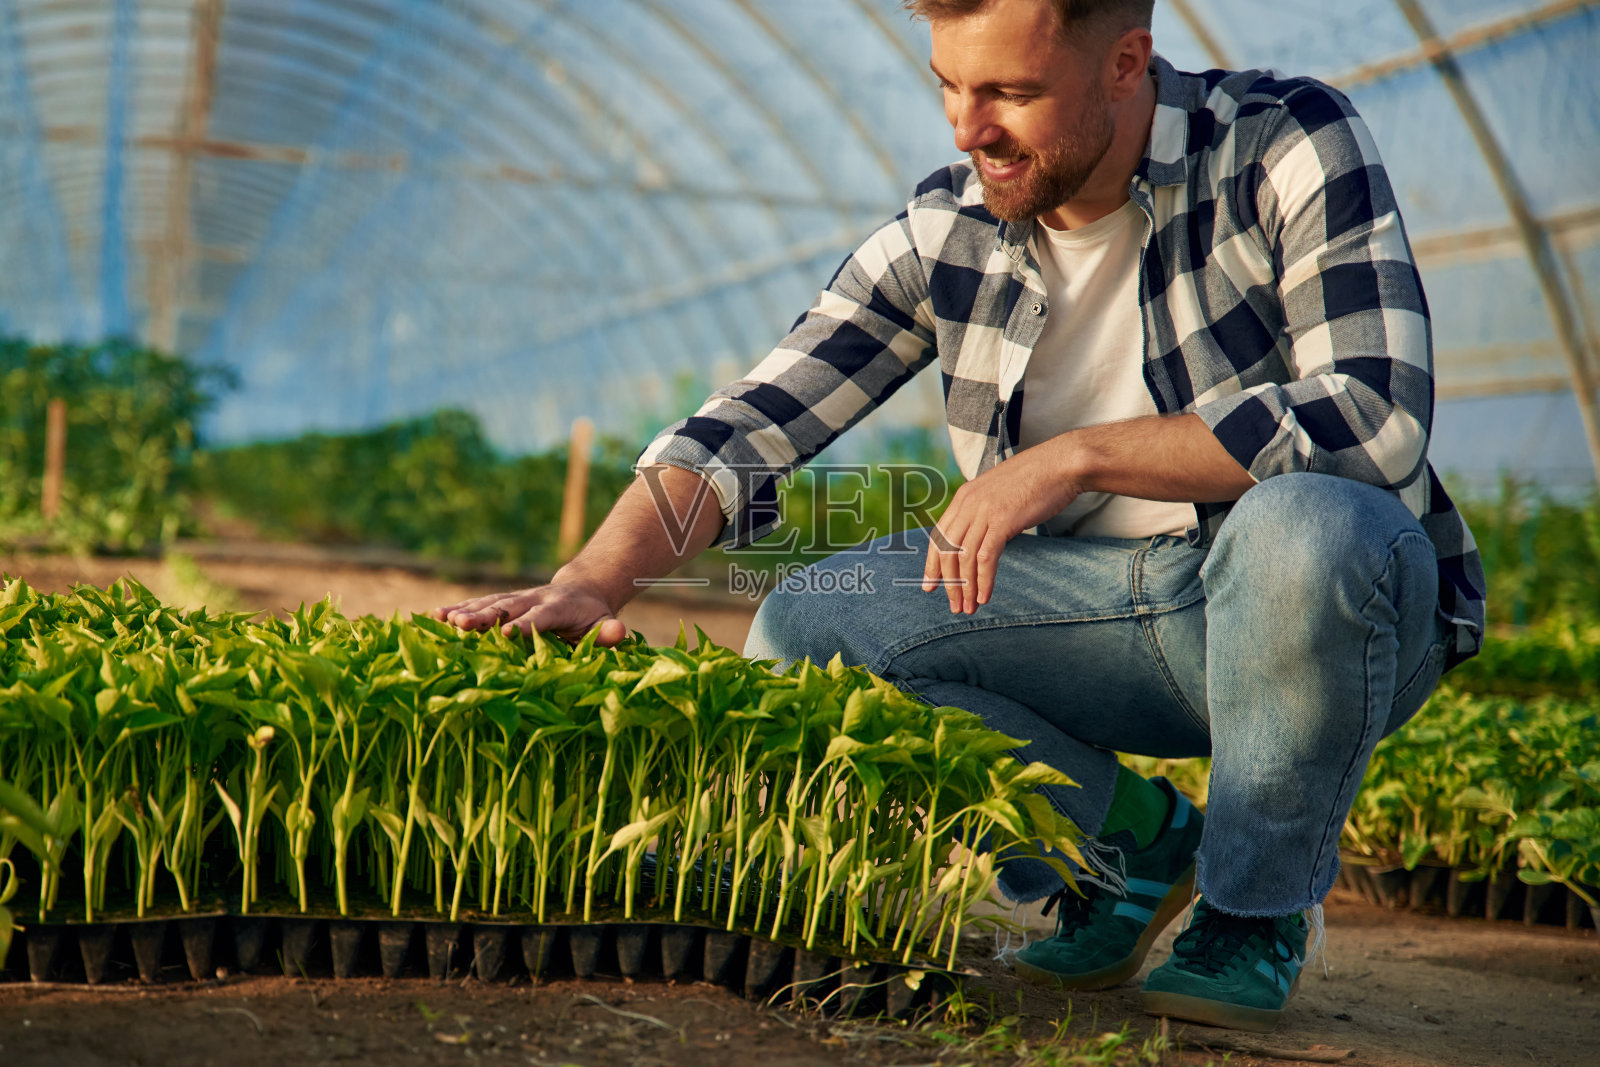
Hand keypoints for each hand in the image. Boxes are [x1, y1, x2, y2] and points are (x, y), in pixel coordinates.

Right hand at [432, 580, 627, 644]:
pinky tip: (433, 616)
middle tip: (462, 625)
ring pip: (487, 603)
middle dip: (484, 616)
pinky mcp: (501, 601)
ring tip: (439, 618)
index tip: (505, 635)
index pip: (539, 618)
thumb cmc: (592, 616)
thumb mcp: (605, 624)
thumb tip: (620, 632)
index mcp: (557, 608)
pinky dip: (456, 610)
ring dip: (463, 611)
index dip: (523, 626)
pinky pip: (477, 604)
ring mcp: (514, 598)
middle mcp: (532, 599)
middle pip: (505, 607)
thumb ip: (609, 632)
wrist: (580, 589)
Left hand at [921, 440, 1081, 613]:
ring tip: (969, 608)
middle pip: (947, 551)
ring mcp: (984, 511)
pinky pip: (986, 558)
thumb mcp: (1000, 493)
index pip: (939, 536)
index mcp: (964, 496)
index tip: (930, 586)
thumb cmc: (1037, 479)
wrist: (1062, 464)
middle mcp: (968, 503)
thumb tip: (983, 535)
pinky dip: (983, 581)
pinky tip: (984, 597)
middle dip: (949, 583)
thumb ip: (986, 511)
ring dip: (966, 588)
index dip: (932, 564)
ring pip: (964, 558)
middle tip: (954, 606)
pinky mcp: (1002, 521)